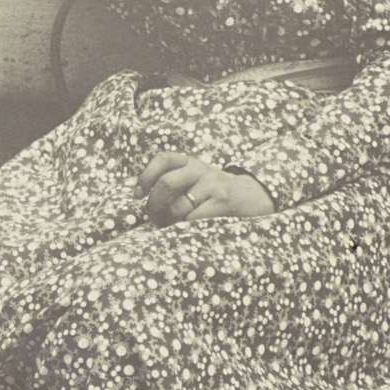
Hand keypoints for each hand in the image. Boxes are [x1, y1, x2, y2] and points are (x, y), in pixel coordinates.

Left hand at [138, 152, 274, 225]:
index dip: (146, 175)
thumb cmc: (213, 191)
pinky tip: (181, 230)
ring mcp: (212, 186)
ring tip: (166, 225)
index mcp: (190, 162)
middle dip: (154, 203)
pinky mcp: (221, 203)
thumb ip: (173, 181)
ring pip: (179, 205)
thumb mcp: (195, 178)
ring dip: (167, 219)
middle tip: (152, 216)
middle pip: (167, 183)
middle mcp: (201, 170)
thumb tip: (139, 196)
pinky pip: (194, 218)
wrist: (251, 196)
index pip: (163, 159)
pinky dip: (182, 226)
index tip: (138, 194)